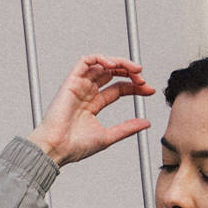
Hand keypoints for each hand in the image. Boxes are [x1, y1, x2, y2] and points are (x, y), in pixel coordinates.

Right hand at [29, 55, 153, 166]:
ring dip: (120, 63)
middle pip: (112, 74)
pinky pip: (85, 61)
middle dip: (130, 72)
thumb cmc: (75, 147)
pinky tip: (113, 65)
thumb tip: (147, 123)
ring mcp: (79, 86)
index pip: (119, 89)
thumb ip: (127, 128)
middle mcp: (87, 93)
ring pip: (102, 64)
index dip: (135, 87)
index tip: (150, 90)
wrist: (57, 149)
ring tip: (134, 70)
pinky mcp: (71, 81)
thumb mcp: (108, 136)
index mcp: (94, 104)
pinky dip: (100, 58)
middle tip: (143, 79)